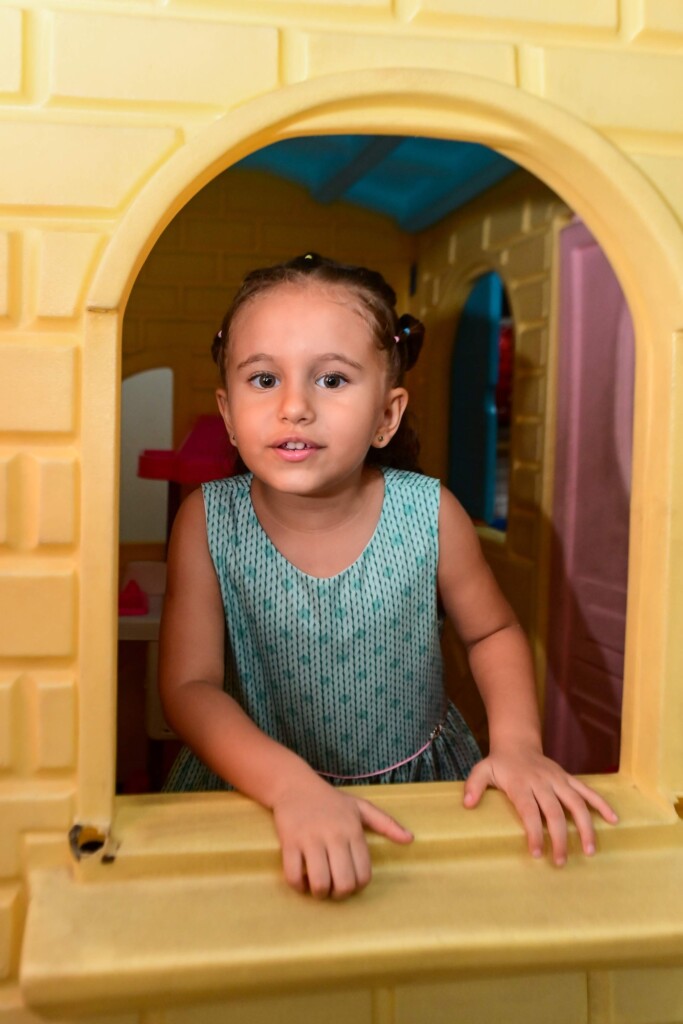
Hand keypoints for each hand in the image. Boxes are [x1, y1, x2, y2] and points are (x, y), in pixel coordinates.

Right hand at [272, 782, 412, 898]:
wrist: (294, 785)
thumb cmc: (331, 800)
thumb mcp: (361, 807)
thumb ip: (386, 824)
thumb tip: (410, 839)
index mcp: (353, 830)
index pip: (363, 873)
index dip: (358, 886)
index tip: (350, 882)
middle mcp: (334, 835)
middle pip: (343, 882)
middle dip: (339, 894)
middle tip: (334, 888)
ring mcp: (310, 839)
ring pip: (319, 882)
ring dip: (319, 892)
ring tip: (318, 886)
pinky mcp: (289, 842)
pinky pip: (293, 875)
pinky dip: (298, 886)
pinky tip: (302, 880)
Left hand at [463, 748, 618, 865]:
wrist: (517, 744)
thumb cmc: (499, 764)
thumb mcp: (482, 770)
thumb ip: (473, 786)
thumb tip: (467, 804)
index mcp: (521, 784)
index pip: (529, 810)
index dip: (534, 832)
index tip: (536, 853)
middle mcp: (542, 782)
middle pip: (555, 812)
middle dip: (559, 838)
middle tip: (561, 862)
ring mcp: (558, 780)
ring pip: (576, 803)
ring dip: (585, 826)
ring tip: (589, 850)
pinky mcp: (569, 779)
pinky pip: (588, 791)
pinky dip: (602, 804)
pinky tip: (614, 820)